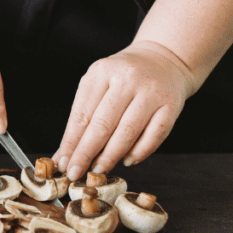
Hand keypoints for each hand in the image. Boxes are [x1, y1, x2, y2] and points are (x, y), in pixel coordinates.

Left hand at [53, 40, 197, 179]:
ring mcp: (151, 92)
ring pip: (128, 132)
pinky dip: (140, 152)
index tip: (61, 163)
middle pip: (102, 124)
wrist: (163, 60)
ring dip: (110, 156)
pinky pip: (155, 135)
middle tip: (75, 173)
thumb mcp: (99, 85)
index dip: (70, 143)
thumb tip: (65, 154)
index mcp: (102, 72)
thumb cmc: (123, 78)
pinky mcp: (171, 105)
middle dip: (86, 153)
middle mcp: (127, 80)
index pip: (82, 114)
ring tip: (98, 170)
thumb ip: (83, 116)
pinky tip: (128, 161)